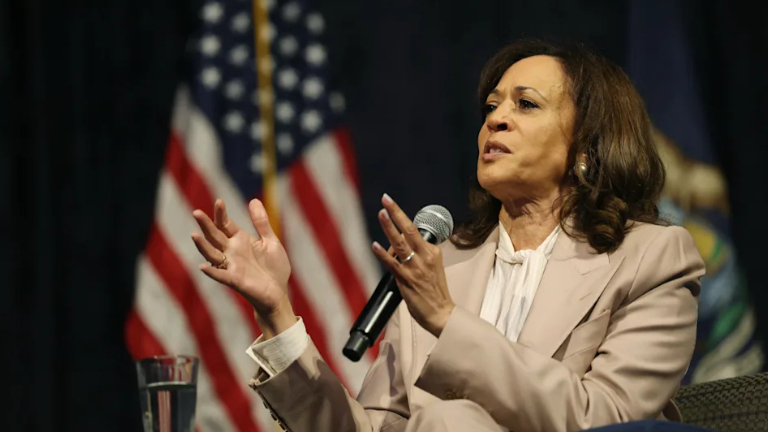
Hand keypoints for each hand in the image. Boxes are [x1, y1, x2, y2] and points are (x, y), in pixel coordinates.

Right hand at [191, 199, 295, 337]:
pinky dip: (212, 272)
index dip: (221, 214)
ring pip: (212, 254)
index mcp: (240, 240)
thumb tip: (253, 200)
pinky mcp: (235, 280)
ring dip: (203, 246)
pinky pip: (220, 276)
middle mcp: (232, 252)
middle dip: (206, 225)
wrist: (279, 292)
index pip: (225, 224)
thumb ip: (261, 223)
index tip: (219, 201)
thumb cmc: (274, 268)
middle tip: (196, 212)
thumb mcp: (271, 241)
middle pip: (215, 236)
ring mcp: (231, 266)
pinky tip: (203, 266)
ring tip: (194, 235)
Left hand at [371, 194, 455, 336]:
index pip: (415, 231)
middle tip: (386, 199)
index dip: (401, 218)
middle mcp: (425, 257)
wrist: (441, 313)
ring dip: (389, 227)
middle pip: (410, 229)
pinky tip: (374, 245)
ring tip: (381, 214)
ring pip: (400, 243)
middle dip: (396, 212)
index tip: (391, 204)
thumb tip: (398, 246)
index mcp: (433, 252)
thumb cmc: (434, 291)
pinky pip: (392, 264)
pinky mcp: (406, 280)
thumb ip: (418, 254)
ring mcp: (415, 268)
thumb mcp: (432, 267)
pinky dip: (382, 254)